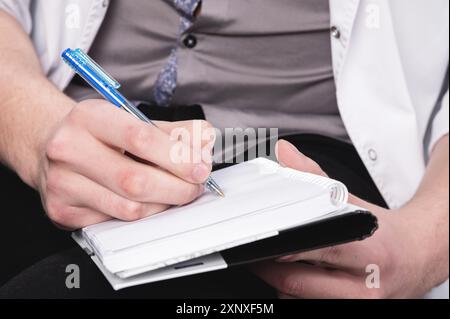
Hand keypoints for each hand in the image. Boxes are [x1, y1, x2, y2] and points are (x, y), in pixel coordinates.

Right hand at [36, 100, 214, 228]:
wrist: (50, 145)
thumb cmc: (100, 134)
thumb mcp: (134, 120)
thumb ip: (175, 130)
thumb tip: (206, 143)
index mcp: (90, 116)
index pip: (140, 138)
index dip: (178, 157)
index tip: (201, 169)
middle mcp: (69, 148)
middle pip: (135, 180)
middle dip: (176, 189)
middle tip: (194, 188)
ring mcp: (61, 182)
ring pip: (128, 207)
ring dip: (162, 205)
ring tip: (173, 194)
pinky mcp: (62, 210)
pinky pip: (114, 222)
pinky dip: (140, 216)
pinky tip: (146, 202)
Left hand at [253, 140, 437, 298]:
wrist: (418, 258)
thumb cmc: (385, 234)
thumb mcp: (353, 202)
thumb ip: (314, 176)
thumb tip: (285, 152)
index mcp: (368, 253)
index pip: (318, 249)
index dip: (286, 246)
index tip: (264, 241)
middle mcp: (364, 289)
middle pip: (297, 282)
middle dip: (269, 266)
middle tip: (258, 251)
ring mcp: (357, 307)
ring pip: (296, 300)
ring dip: (280, 282)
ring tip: (279, 263)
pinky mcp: (351, 314)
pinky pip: (305, 308)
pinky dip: (294, 295)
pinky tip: (300, 278)